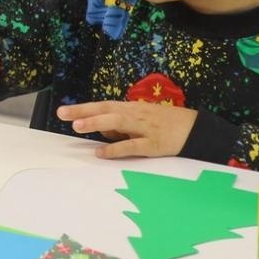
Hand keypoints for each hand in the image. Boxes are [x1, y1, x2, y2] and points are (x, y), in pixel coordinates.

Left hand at [56, 101, 198, 158]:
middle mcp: (136, 115)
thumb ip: (122, 125)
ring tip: (77, 126)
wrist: (196, 129)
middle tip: (62, 113)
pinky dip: (115, 149)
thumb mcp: (141, 120)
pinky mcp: (153, 144)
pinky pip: (131, 146)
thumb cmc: (165, 124)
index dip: (84, 107)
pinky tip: (101, 152)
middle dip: (83, 111)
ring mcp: (145, 129)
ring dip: (96, 123)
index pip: (103, 106)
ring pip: (117, 123)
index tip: (64, 110)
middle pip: (106, 110)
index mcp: (132, 108)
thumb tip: (102, 132)